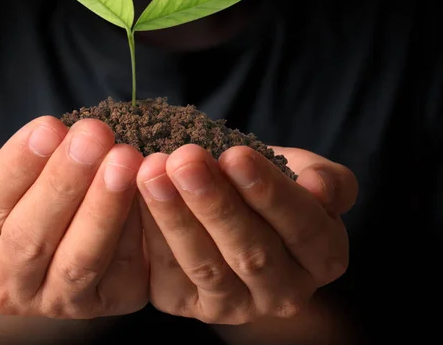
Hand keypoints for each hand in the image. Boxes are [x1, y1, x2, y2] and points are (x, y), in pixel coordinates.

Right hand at [0, 117, 147, 317]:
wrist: (72, 225)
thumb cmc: (31, 191)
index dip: (16, 166)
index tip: (49, 127)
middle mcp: (4, 287)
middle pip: (29, 236)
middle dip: (64, 181)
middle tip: (92, 136)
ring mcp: (55, 302)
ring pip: (78, 259)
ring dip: (103, 206)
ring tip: (123, 160)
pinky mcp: (105, 303)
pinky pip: (122, 269)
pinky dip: (135, 227)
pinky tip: (145, 188)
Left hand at [136, 144, 357, 323]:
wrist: (233, 198)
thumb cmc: (270, 180)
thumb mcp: (306, 171)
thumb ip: (327, 180)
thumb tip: (320, 190)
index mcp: (323, 257)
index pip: (302, 227)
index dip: (269, 192)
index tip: (236, 155)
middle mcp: (284, 293)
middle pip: (251, 251)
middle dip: (213, 202)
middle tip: (184, 160)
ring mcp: (235, 305)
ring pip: (205, 265)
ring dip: (174, 217)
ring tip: (152, 174)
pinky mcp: (189, 305)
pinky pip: (167, 274)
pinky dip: (150, 234)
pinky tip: (134, 197)